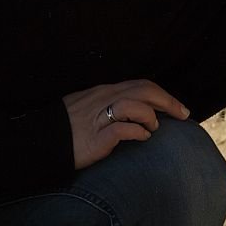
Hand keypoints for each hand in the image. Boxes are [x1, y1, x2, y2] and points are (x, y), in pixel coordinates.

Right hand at [62, 79, 189, 168]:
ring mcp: (100, 116)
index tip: (178, 108)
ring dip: (151, 116)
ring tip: (152, 129)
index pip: (141, 85)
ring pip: (136, 104)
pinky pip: (124, 129)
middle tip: (183, 115)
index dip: (163, 95)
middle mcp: (104, 99)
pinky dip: (138, 132)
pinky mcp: (96, 136)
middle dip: (168, 101)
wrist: (42, 141)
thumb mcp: (88, 108)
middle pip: (144, 90)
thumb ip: (110, 106)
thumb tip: (134, 113)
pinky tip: (142, 138)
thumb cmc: (66, 128)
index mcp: (104, 91)